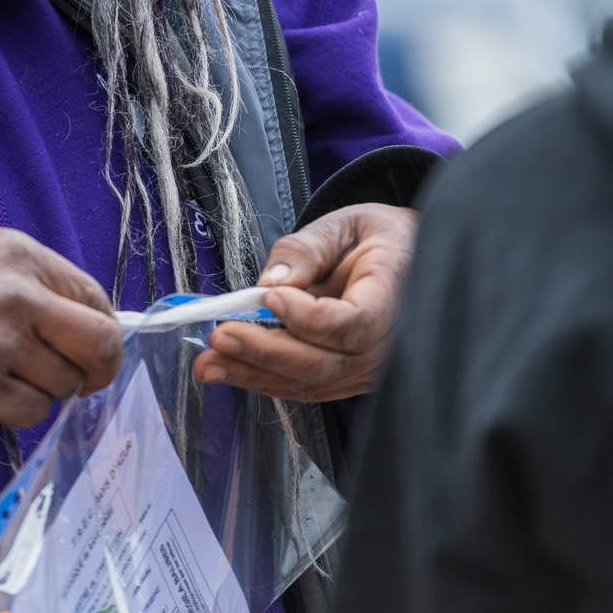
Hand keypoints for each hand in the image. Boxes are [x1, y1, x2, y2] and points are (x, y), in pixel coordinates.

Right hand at [0, 227, 122, 427]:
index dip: (103, 328)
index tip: (93, 346)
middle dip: (101, 368)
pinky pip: (32, 412)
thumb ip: (37, 279)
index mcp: (20, 255)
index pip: (94, 298)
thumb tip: (89, 318)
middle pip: (99, 343)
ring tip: (8, 374)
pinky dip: (21, 411)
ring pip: (64, 384)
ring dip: (47, 388)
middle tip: (86, 379)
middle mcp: (16, 296)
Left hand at [192, 202, 418, 402]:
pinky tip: (226, 367)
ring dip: (253, 374)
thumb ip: (307, 250)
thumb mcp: (345, 225)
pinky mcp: (346, 379)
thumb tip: (271, 282)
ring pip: (309, 383)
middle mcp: (388, 346)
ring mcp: (367, 370)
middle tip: (220, 335)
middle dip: (266, 352)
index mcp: (394, 297)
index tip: (270, 298)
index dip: (309, 319)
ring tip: (207, 362)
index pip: (353, 325)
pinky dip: (262, 379)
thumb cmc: (377, 239)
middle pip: (325, 364)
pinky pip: (304, 386)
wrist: (405, 260)